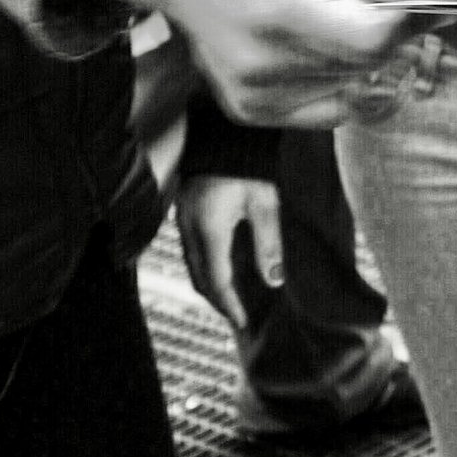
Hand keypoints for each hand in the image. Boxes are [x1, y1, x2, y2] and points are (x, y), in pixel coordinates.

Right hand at [59, 0, 442, 122]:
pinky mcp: (250, 111)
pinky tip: (316, 40)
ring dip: (364, 53)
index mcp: (276, 13)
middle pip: (370, 65)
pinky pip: (329, 107)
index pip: (373, 41)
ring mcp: (253, 96)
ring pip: (355, 87)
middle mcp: (262, 66)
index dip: (413, 20)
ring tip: (333, 10)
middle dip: (396, 30)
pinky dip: (340, 77)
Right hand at [177, 173, 282, 331]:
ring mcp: (182, 221)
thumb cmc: (247, 167)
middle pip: (198, 278)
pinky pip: (188, 251)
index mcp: (209, 231)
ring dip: (208, 285)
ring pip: (190, 266)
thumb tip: (273, 281)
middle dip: (217, 300)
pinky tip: (217, 269)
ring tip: (228, 299)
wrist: (222, 134)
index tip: (242, 322)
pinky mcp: (183, 212)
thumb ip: (268, 243)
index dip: (229, 304)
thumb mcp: (264, 204)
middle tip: (236, 316)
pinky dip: (202, 268)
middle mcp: (189, 230)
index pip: (216, 280)